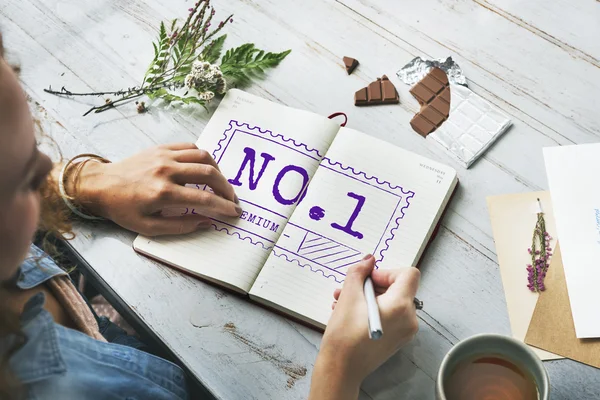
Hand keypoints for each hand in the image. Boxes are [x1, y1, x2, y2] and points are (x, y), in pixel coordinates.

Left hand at [71, 143, 240, 235]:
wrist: (100, 184)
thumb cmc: (122, 208)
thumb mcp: (148, 227)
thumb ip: (180, 226)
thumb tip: (206, 222)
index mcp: (163, 193)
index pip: (204, 198)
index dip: (223, 206)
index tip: (234, 211)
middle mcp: (166, 171)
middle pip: (209, 174)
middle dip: (226, 188)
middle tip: (231, 198)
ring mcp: (164, 156)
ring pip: (203, 156)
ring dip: (217, 170)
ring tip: (220, 183)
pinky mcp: (161, 148)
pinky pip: (190, 147)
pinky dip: (203, 157)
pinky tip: (205, 168)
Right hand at [308, 255, 419, 399]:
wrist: (340, 369)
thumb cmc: (344, 336)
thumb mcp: (349, 296)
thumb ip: (359, 272)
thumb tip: (369, 260)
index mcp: (401, 306)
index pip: (408, 274)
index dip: (387, 272)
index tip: (369, 278)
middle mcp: (409, 319)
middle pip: (398, 288)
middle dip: (372, 285)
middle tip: (350, 288)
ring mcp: (404, 331)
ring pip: (390, 302)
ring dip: (368, 297)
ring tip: (343, 301)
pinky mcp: (397, 339)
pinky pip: (389, 315)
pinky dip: (372, 310)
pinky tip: (350, 313)